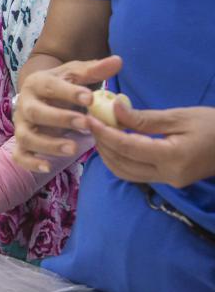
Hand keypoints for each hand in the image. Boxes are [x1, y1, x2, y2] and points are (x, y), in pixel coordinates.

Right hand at [13, 56, 121, 172]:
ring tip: (73, 149)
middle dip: (59, 119)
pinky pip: (20, 155)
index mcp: (37, 83)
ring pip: (26, 136)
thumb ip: (94, 69)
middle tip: (86, 124)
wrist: (38, 96)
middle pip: (35, 112)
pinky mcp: (21, 143)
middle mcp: (25, 104)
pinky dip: (31, 162)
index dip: (69, 93)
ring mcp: (21, 125)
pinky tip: (48, 166)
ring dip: (48, 144)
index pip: (50, 87)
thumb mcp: (75, 75)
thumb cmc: (61, 86)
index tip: (91, 98)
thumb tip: (118, 61)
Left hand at [90, 104, 214, 188]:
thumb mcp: (179, 116)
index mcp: (173, 157)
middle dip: (103, 144)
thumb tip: (114, 110)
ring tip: (101, 132)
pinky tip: (116, 142)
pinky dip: (121, 159)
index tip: (89, 119)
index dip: (105, 134)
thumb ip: (144, 118)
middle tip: (92, 123)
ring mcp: (169, 181)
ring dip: (109, 154)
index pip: (128, 148)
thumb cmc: (213, 124)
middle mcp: (169, 175)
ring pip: (126, 173)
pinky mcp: (170, 180)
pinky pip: (136, 173)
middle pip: (122, 164)